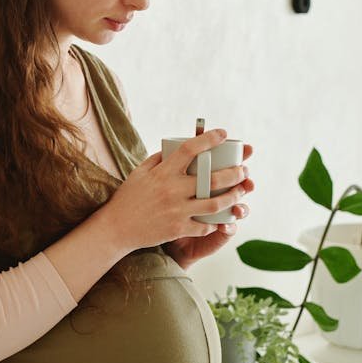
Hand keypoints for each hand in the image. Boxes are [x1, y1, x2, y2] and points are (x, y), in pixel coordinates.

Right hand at [99, 130, 249, 253]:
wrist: (117, 228)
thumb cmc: (128, 197)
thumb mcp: (140, 173)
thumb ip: (159, 159)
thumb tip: (177, 148)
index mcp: (163, 173)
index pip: (190, 149)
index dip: (209, 139)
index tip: (223, 133)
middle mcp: (172, 190)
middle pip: (212, 178)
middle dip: (234, 172)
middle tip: (244, 169)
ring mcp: (177, 211)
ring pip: (215, 203)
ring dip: (234, 196)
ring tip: (242, 190)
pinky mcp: (178, 229)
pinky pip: (205, 226)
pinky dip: (217, 221)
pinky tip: (223, 217)